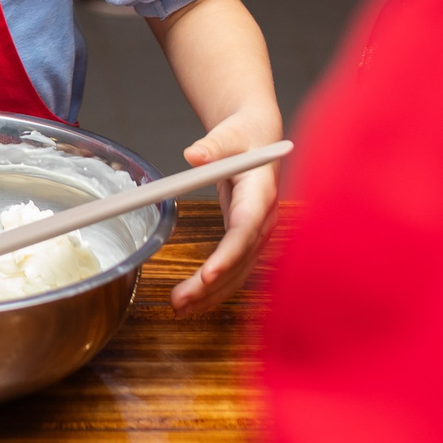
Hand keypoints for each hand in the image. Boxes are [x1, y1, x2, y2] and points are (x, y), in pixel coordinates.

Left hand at [167, 106, 282, 317]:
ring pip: (238, 273)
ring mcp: (258, 234)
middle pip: (240, 261)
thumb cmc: (244, 135)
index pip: (245, 231)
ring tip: (178, 308)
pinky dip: (215, 289)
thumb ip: (212, 146)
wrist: (258, 138)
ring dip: (210, 294)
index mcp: (261, 194)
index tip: (207, 275)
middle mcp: (264, 220)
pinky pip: (235, 271)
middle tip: (179, 301)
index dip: (228, 256)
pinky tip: (194, 302)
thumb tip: (194, 155)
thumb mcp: (228, 134)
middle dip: (211, 285)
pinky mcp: (248, 241)